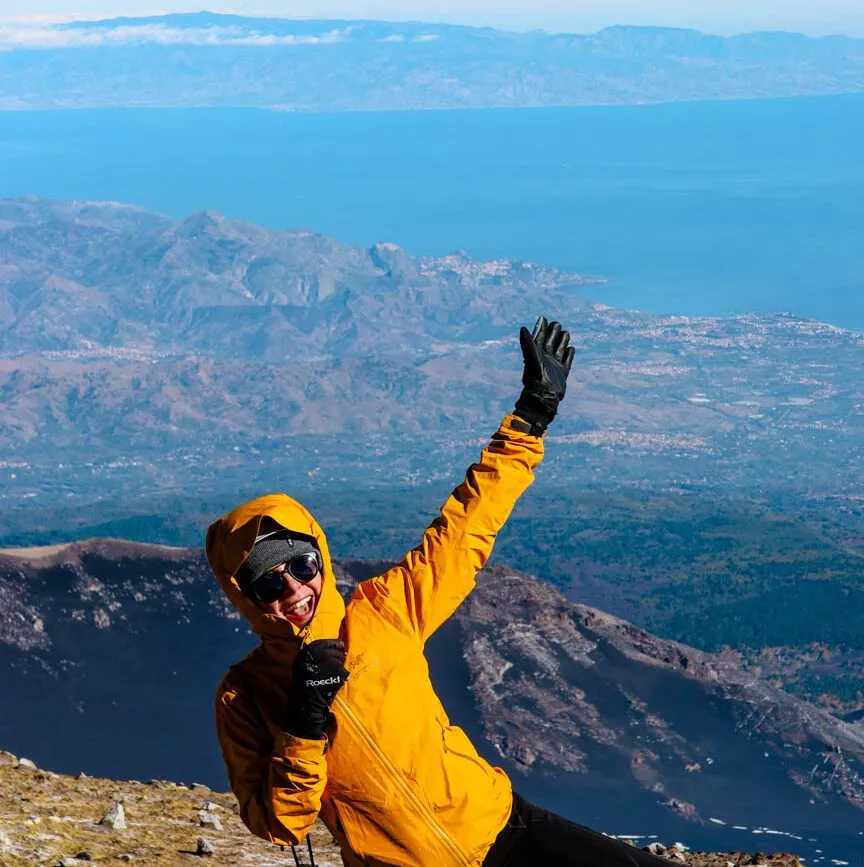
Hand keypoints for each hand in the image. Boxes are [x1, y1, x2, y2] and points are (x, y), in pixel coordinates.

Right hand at [284, 639, 348, 740]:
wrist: (306, 704)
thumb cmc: (304, 686)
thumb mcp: (304, 666)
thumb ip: (316, 656)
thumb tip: (336, 645)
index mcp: (309, 650)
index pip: (328, 642)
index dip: (335, 644)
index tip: (340, 646)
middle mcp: (319, 653)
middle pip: (337, 651)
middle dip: (339, 657)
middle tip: (336, 665)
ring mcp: (329, 661)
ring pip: (341, 660)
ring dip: (340, 667)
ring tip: (333, 676)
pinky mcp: (337, 671)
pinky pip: (344, 671)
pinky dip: (342, 677)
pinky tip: (336, 683)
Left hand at [513, 316, 574, 434]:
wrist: (543, 397)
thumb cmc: (535, 378)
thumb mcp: (531, 357)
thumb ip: (527, 343)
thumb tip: (523, 328)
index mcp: (537, 354)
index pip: (539, 337)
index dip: (541, 327)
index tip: (543, 317)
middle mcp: (546, 358)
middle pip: (551, 341)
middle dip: (553, 332)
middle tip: (557, 323)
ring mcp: (554, 365)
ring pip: (559, 349)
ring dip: (562, 341)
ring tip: (565, 332)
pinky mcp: (562, 372)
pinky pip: (567, 361)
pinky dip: (569, 354)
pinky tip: (571, 348)